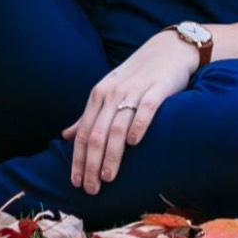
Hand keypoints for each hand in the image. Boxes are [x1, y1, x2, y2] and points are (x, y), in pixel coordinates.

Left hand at [63, 30, 199, 194]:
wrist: (169, 49)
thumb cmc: (138, 75)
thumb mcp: (109, 91)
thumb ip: (90, 115)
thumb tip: (67, 136)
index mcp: (99, 95)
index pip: (84, 133)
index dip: (79, 160)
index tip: (76, 183)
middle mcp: (113, 93)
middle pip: (97, 134)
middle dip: (92, 164)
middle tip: (91, 189)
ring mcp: (135, 90)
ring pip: (118, 127)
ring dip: (111, 155)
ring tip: (109, 178)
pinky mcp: (158, 89)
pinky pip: (146, 109)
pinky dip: (138, 126)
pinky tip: (134, 143)